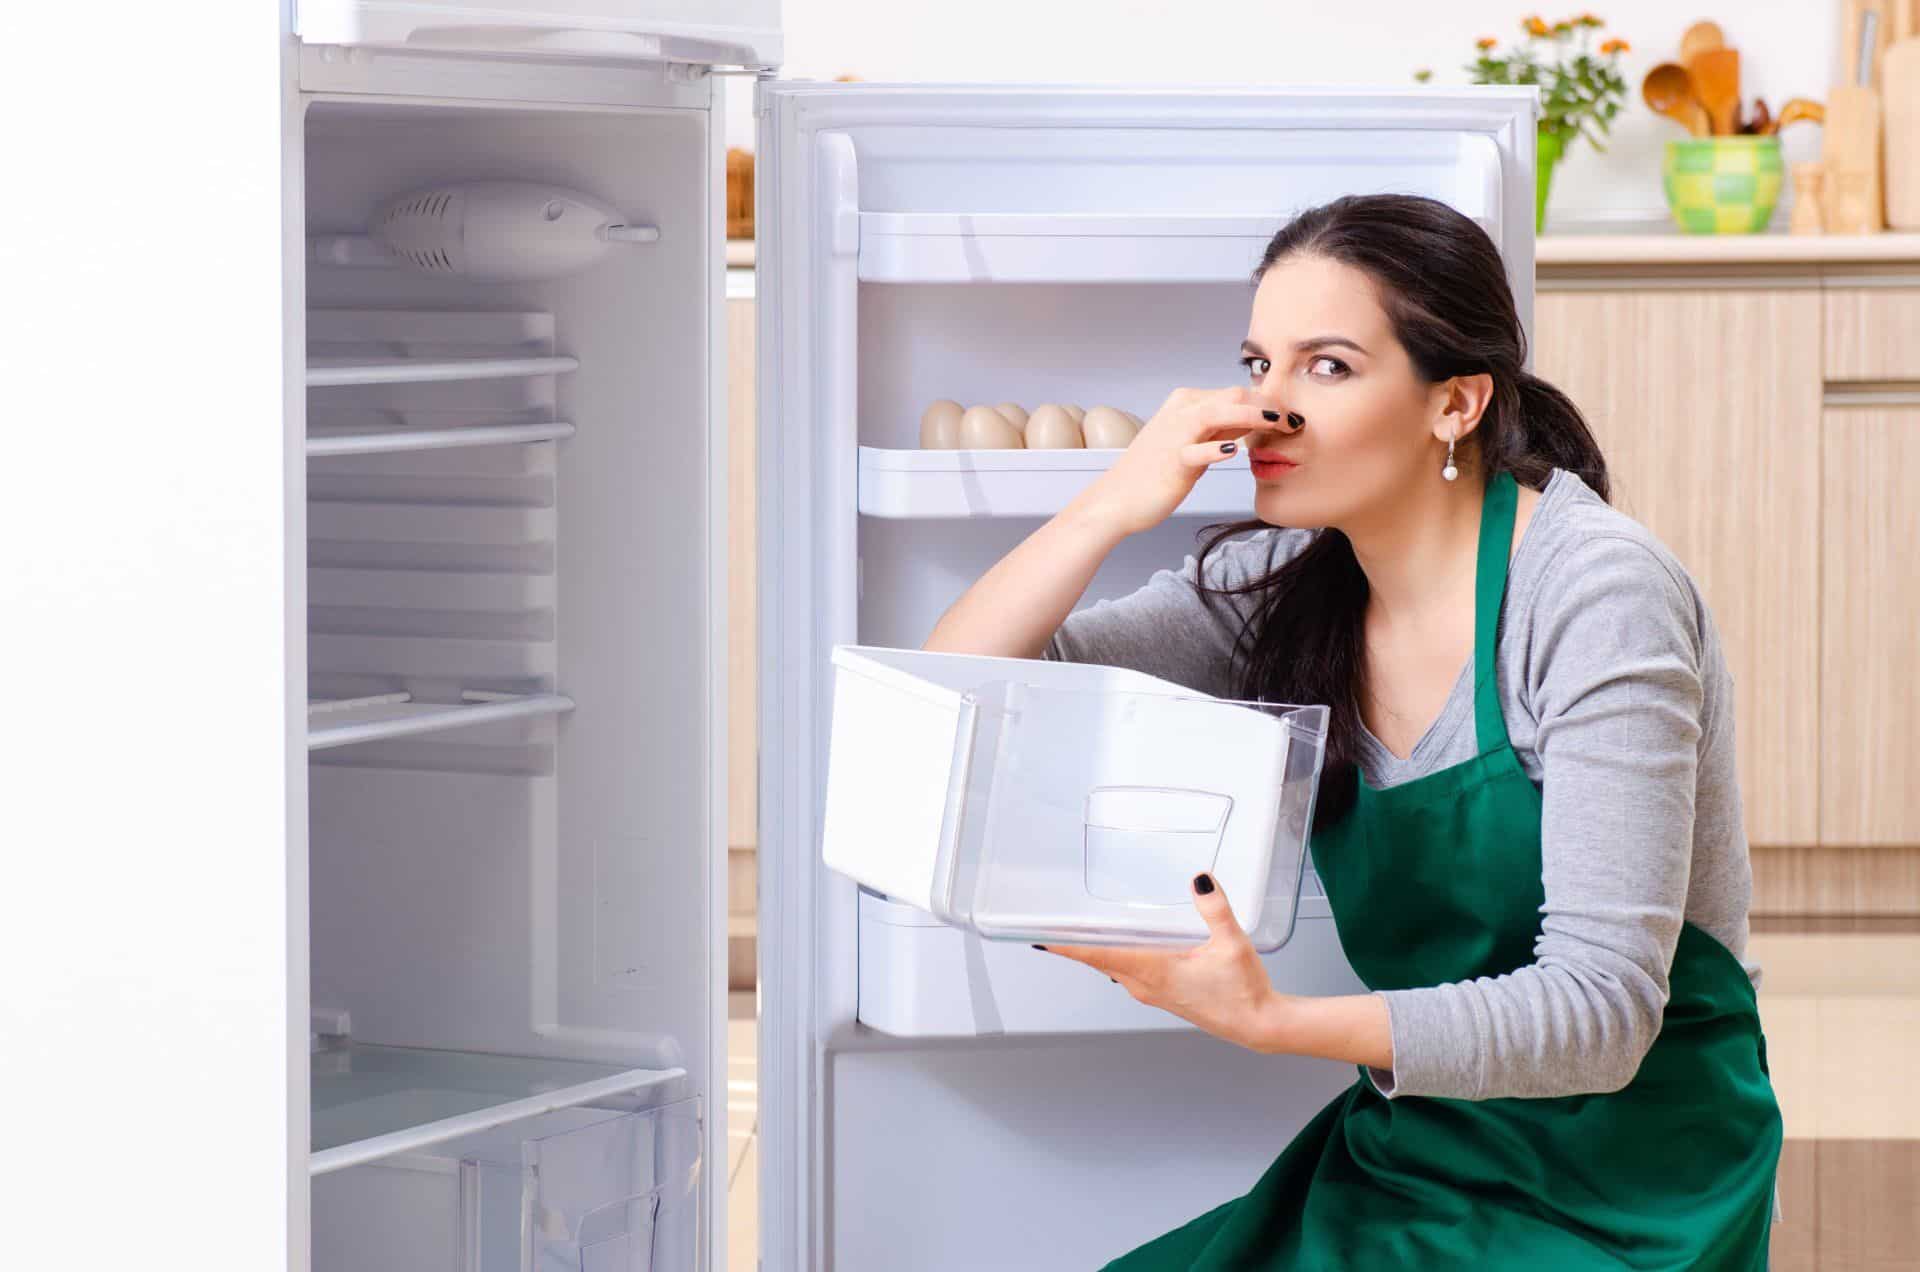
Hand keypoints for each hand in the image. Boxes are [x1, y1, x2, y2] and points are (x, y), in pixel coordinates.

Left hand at [1038, 873, 1292, 1053]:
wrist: (1258, 1025)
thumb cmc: (1245, 990)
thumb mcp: (1232, 943)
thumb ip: (1215, 909)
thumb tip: (1200, 879)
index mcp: (1154, 971)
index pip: (1100, 956)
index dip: (1069, 947)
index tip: (1042, 939)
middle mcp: (1146, 985)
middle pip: (1100, 961)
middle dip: (1075, 944)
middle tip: (1053, 924)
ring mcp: (1153, 993)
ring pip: (1114, 968)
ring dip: (1096, 952)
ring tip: (1080, 930)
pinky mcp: (1163, 996)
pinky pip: (1128, 974)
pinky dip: (1116, 959)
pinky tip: (1123, 945)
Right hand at [1068, 387, 1271, 537]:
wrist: (1117, 500)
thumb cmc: (1153, 474)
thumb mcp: (1191, 443)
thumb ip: (1218, 430)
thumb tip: (1251, 423)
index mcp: (1186, 402)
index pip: (1235, 392)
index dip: (1267, 402)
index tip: (1289, 416)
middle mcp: (1181, 411)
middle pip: (1234, 395)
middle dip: (1270, 406)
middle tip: (1296, 421)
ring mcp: (1175, 434)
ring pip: (1220, 412)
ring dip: (1256, 417)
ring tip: (1283, 426)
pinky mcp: (1173, 461)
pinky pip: (1198, 450)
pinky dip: (1218, 448)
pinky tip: (1237, 452)